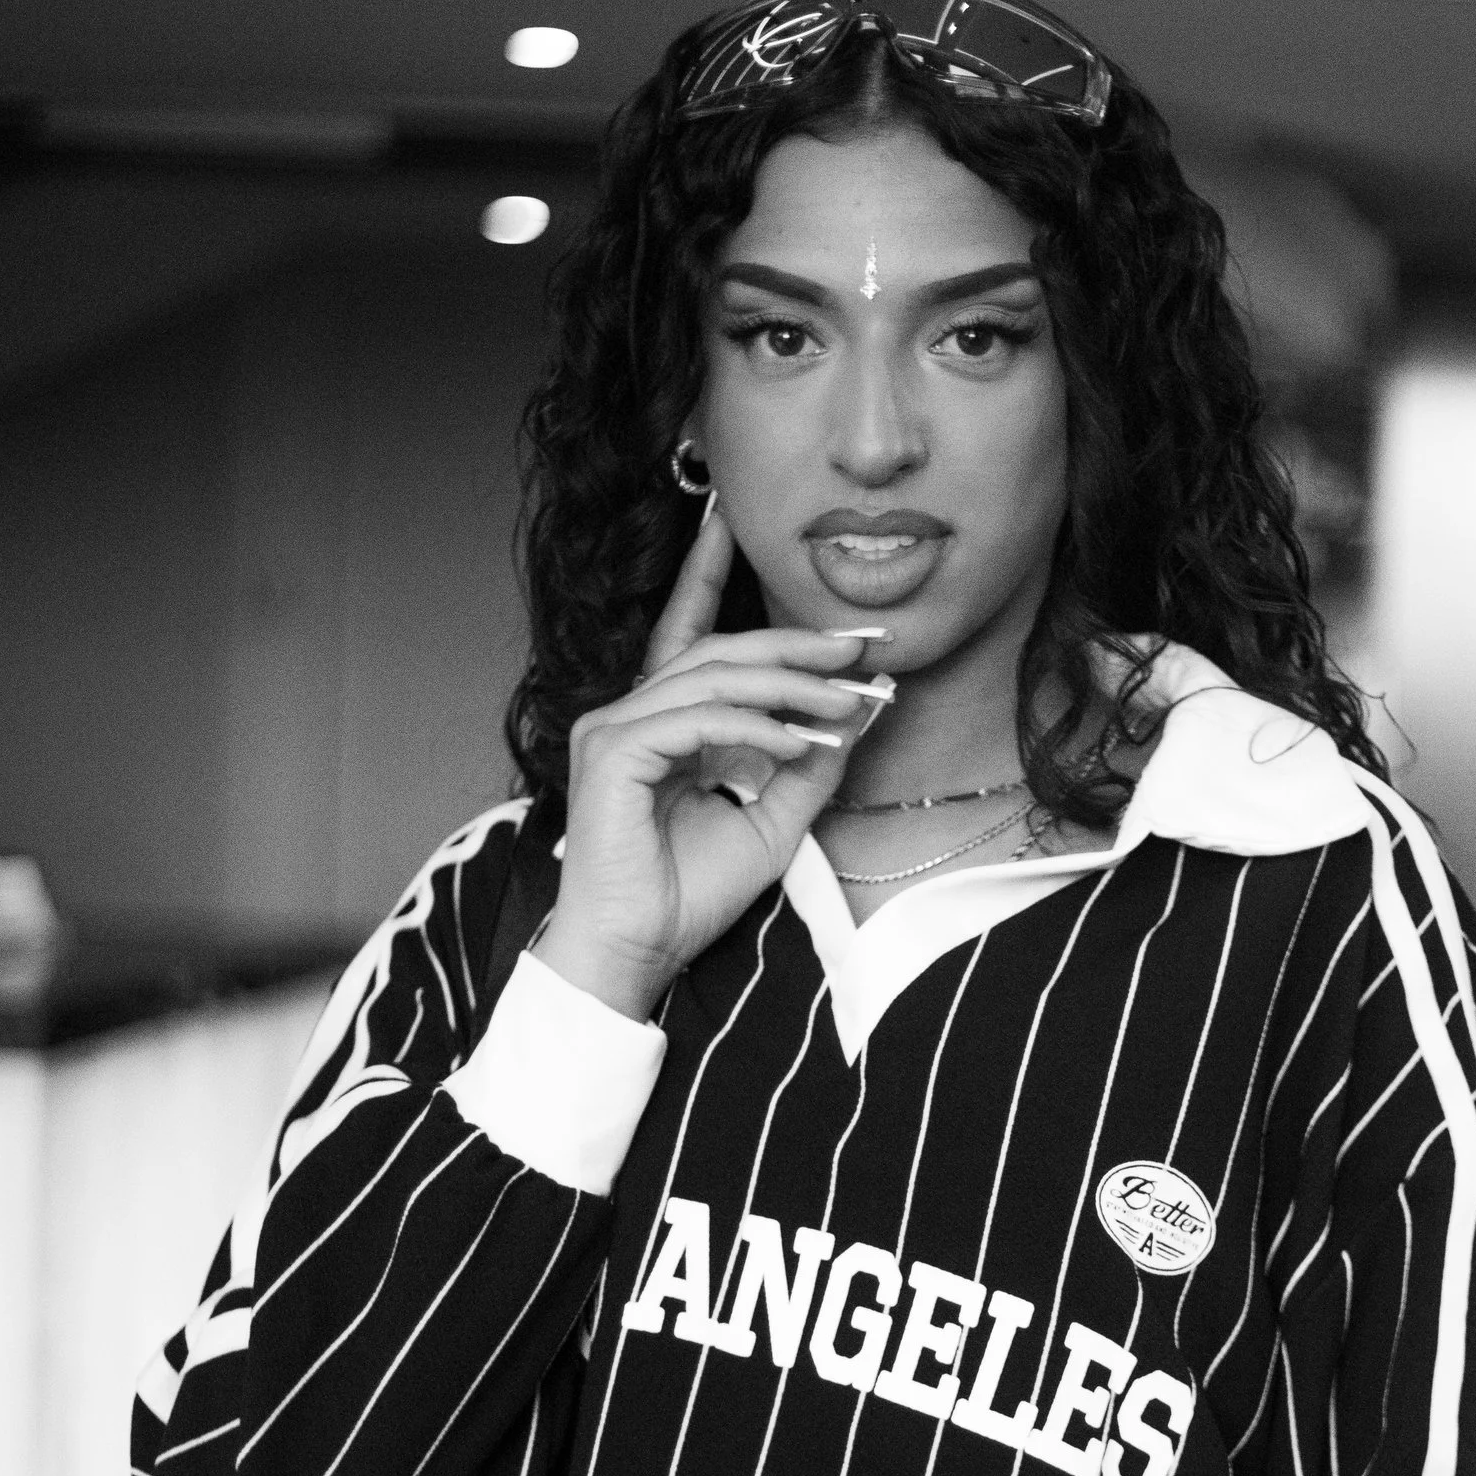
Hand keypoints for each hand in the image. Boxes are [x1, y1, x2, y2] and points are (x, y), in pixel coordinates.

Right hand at [540, 500, 887, 1019]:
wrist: (637, 951)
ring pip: (713, 678)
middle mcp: (632, 713)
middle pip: (720, 650)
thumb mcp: (771, 822)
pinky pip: (698, 721)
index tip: (732, 524)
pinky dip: (757, 728)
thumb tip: (862, 709)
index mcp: (662, 721)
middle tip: (861, 644)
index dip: (709, 574)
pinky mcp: (613, 755)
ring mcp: (616, 729)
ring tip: (849, 702)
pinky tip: (801, 744)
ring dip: (791, 687)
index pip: (689, 631)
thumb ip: (809, 765)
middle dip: (796, 643)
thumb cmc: (689, 893)